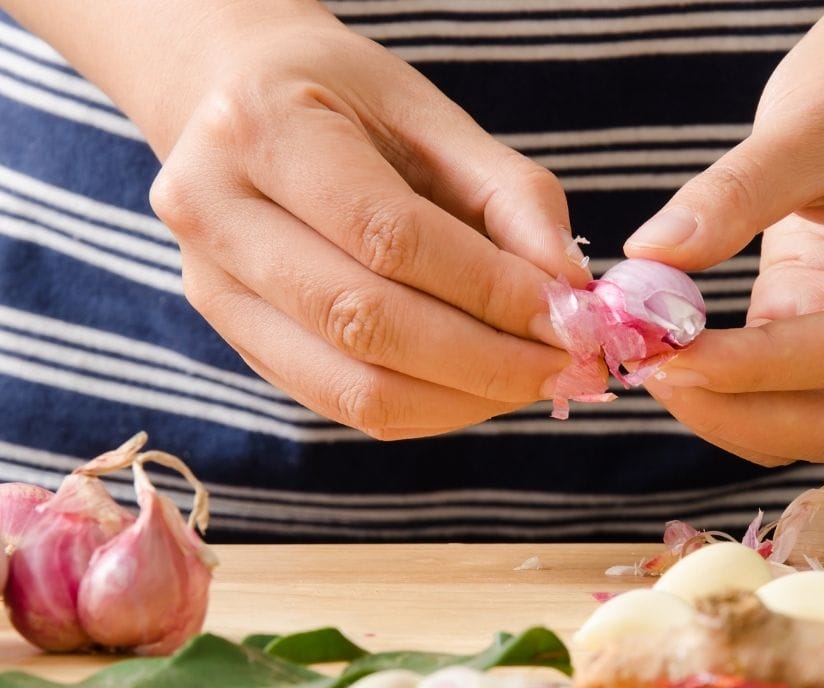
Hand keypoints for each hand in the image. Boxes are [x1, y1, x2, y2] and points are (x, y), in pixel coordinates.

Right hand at [7, 0, 590, 438]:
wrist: (246, 111)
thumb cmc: (347, 103)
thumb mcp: (432, 117)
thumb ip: (510, 195)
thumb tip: (569, 287)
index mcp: (261, 130)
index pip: (390, 236)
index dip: (491, 289)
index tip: (571, 317)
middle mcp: (214, 214)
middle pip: (364, 323)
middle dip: (484, 361)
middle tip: (564, 364)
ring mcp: (212, 289)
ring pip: (351, 386)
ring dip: (460, 398)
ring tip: (530, 380)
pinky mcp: (237, 340)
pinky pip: (340, 403)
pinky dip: (424, 408)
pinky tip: (476, 388)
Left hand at [621, 0, 823, 464]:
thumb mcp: (817, 126)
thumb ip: (736, 195)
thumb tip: (649, 254)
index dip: (756, 368)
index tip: (670, 357)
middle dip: (738, 412)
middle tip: (653, 374)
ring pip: (803, 416)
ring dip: (725, 407)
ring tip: (650, 362)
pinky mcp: (823, 318)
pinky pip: (776, 381)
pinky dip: (721, 378)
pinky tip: (668, 348)